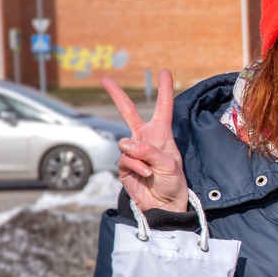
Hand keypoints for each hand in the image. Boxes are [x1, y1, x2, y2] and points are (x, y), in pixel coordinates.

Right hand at [102, 69, 188, 212]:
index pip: (163, 107)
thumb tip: (127, 143)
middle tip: (104, 78)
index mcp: (162, 134)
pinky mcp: (123, 165)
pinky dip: (135, 167)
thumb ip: (149, 151)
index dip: (164, 90)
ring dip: (139, 157)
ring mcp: (132, 151)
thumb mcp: (169, 164)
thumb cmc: (173, 182)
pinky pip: (124, 160)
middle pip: (129, 112)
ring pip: (125, 143)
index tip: (164, 72)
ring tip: (150, 170)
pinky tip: (144, 174)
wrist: (164, 204)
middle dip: (117, 95)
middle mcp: (145, 139)